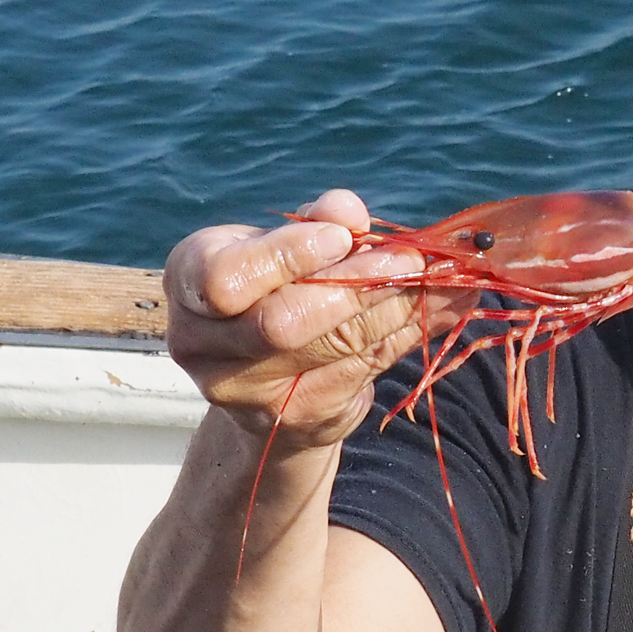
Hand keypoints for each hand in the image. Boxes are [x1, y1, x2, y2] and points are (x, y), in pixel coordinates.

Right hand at [163, 190, 426, 449]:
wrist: (263, 375)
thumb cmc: (274, 284)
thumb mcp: (283, 244)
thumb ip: (315, 222)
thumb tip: (349, 212)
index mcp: (186, 283)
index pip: (225, 279)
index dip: (287, 256)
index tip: (342, 236)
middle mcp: (202, 346)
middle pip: (284, 324)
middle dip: (357, 286)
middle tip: (413, 258)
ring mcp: (246, 393)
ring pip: (336, 349)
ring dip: (399, 309)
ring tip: (446, 278)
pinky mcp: (296, 419)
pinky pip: (365, 371)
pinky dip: (410, 335)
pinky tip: (446, 309)